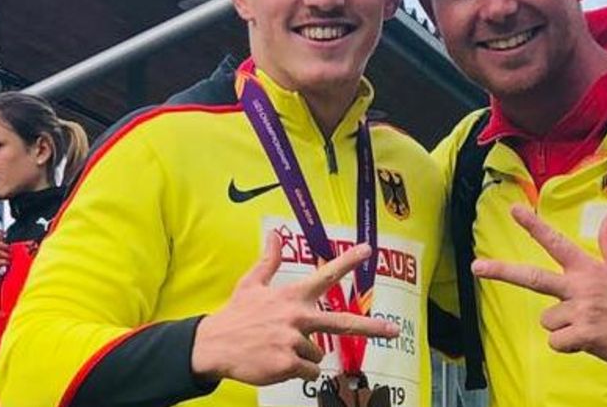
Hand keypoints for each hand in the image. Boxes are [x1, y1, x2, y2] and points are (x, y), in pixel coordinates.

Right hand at [192, 231, 399, 385]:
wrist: (213, 346)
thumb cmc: (235, 314)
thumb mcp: (251, 284)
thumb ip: (269, 260)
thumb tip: (275, 234)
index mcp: (293, 296)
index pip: (326, 274)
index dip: (348, 261)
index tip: (368, 250)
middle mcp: (298, 316)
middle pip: (342, 322)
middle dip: (372, 327)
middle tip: (393, 330)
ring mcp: (294, 341)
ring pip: (317, 353)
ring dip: (303, 354)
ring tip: (277, 348)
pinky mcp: (288, 363)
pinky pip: (308, 370)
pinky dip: (298, 370)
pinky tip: (277, 362)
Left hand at [471, 204, 606, 365]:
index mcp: (586, 269)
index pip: (556, 242)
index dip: (534, 226)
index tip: (514, 210)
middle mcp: (579, 287)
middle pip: (533, 277)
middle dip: (502, 271)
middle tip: (477, 266)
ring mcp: (580, 311)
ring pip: (547, 319)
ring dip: (560, 325)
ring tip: (585, 323)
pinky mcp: (583, 335)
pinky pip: (556, 342)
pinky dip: (566, 345)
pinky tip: (585, 340)